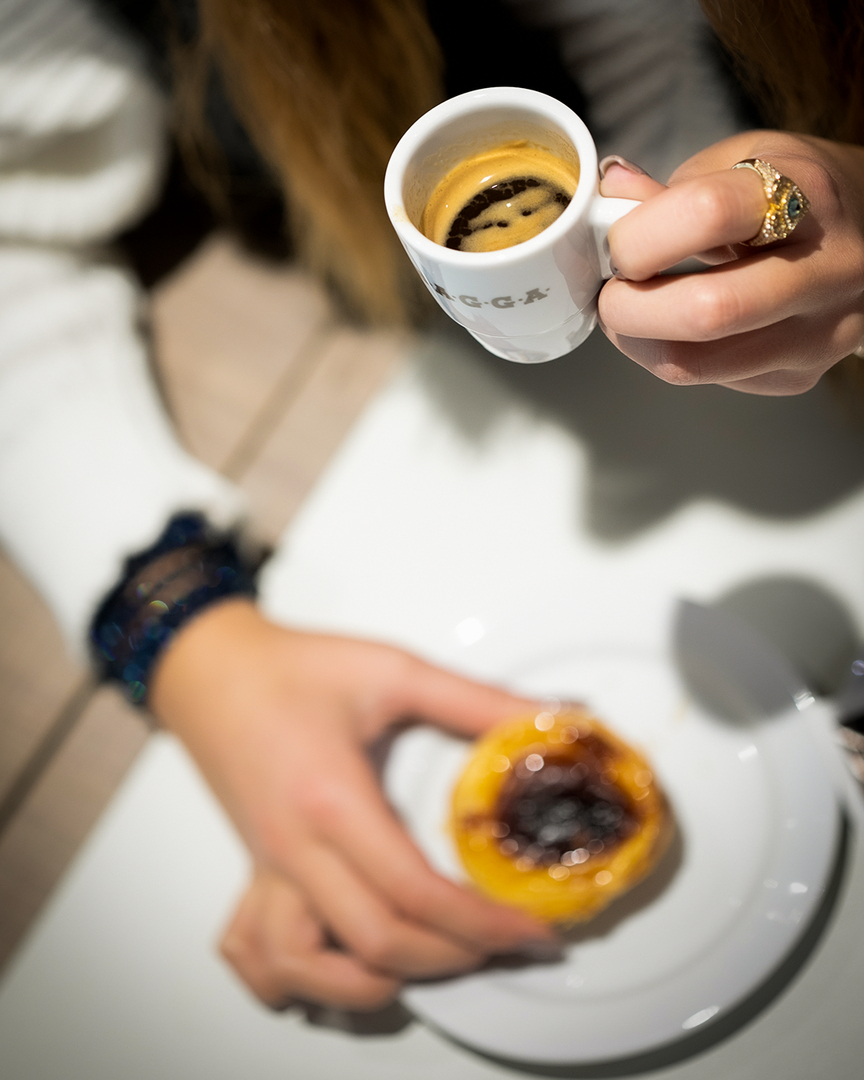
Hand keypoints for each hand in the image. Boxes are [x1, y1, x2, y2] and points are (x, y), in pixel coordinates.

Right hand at [150, 599, 551, 1008]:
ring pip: (303, 971)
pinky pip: (255, 952)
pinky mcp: (256, 871)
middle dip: (455, 959)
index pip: (415, 894)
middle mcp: (294, 849)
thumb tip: (553, 719)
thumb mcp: (395, 671)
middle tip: (507, 944)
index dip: (484, 924)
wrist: (210, 667)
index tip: (532, 930)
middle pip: (376, 944)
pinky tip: (339, 965)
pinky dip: (297, 980)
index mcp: (333, 800)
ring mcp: (268, 869)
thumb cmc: (293, 668)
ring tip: (428, 961)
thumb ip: (478, 701)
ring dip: (369, 984)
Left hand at [598, 131, 863, 393]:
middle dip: (629, 308)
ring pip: (697, 365)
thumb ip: (671, 187)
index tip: (618, 246)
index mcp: (806, 194)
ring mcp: (816, 332)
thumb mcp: (744, 161)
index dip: (639, 236)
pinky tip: (671, 330)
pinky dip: (671, 356)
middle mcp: (823, 270)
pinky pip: (710, 380)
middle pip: (705, 312)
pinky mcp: (797, 375)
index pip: (706, 214)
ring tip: (629, 315)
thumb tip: (606, 197)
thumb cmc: (801, 194)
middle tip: (612, 293)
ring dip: (638, 343)